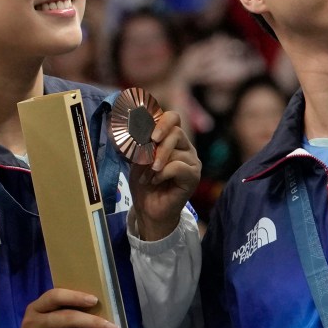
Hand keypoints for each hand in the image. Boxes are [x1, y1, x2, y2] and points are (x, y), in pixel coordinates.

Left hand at [126, 106, 200, 239]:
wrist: (149, 209)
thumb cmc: (144, 183)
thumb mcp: (138, 159)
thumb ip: (140, 143)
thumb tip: (134, 129)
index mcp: (174, 139)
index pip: (173, 118)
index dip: (161, 121)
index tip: (148, 134)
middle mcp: (186, 147)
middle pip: (176, 131)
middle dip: (156, 145)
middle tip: (144, 160)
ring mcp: (192, 161)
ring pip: (175, 150)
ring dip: (155, 164)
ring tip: (147, 176)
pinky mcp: (193, 176)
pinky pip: (178, 166)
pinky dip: (162, 173)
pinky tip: (156, 181)